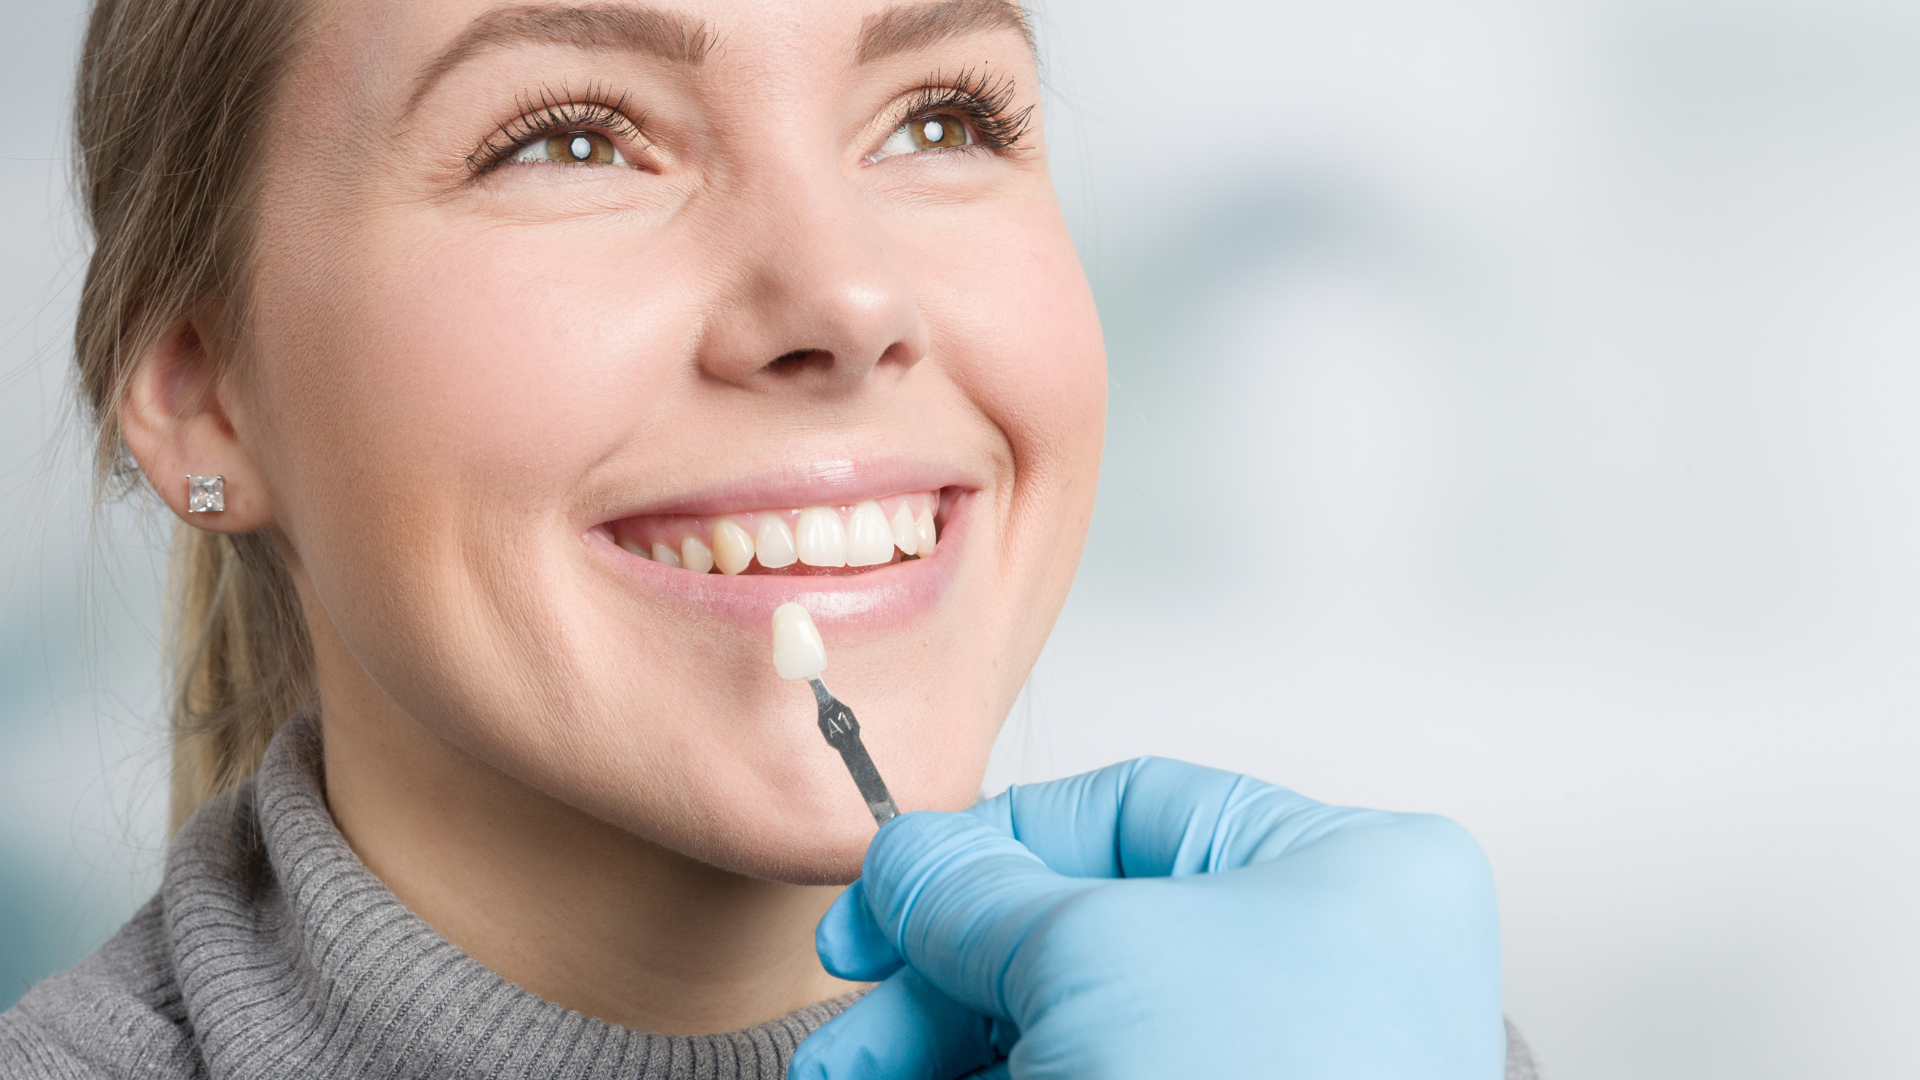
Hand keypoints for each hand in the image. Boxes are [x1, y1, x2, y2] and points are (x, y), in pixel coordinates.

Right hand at [789, 758, 1503, 1079]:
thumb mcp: (1089, 959)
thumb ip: (979, 895)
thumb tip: (908, 857)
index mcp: (1339, 869)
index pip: (1127, 810)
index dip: (985, 848)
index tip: (881, 900)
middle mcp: (1321, 962)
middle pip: (1081, 931)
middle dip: (939, 985)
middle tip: (845, 1033)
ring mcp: (1276, 1062)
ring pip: (1076, 1026)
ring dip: (945, 1054)